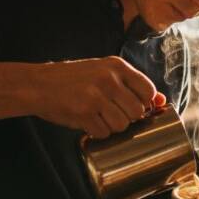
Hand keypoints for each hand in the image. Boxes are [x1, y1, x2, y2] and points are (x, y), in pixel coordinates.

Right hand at [32, 56, 165, 137]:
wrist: (36, 84)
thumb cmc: (72, 79)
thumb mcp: (102, 72)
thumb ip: (129, 84)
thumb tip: (161, 100)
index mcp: (117, 66)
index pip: (148, 90)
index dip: (143, 103)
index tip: (131, 106)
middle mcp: (109, 78)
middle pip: (137, 112)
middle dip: (127, 118)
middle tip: (110, 113)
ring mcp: (96, 95)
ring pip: (122, 125)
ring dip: (112, 127)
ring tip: (98, 118)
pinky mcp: (83, 112)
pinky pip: (103, 132)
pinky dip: (96, 133)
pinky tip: (87, 123)